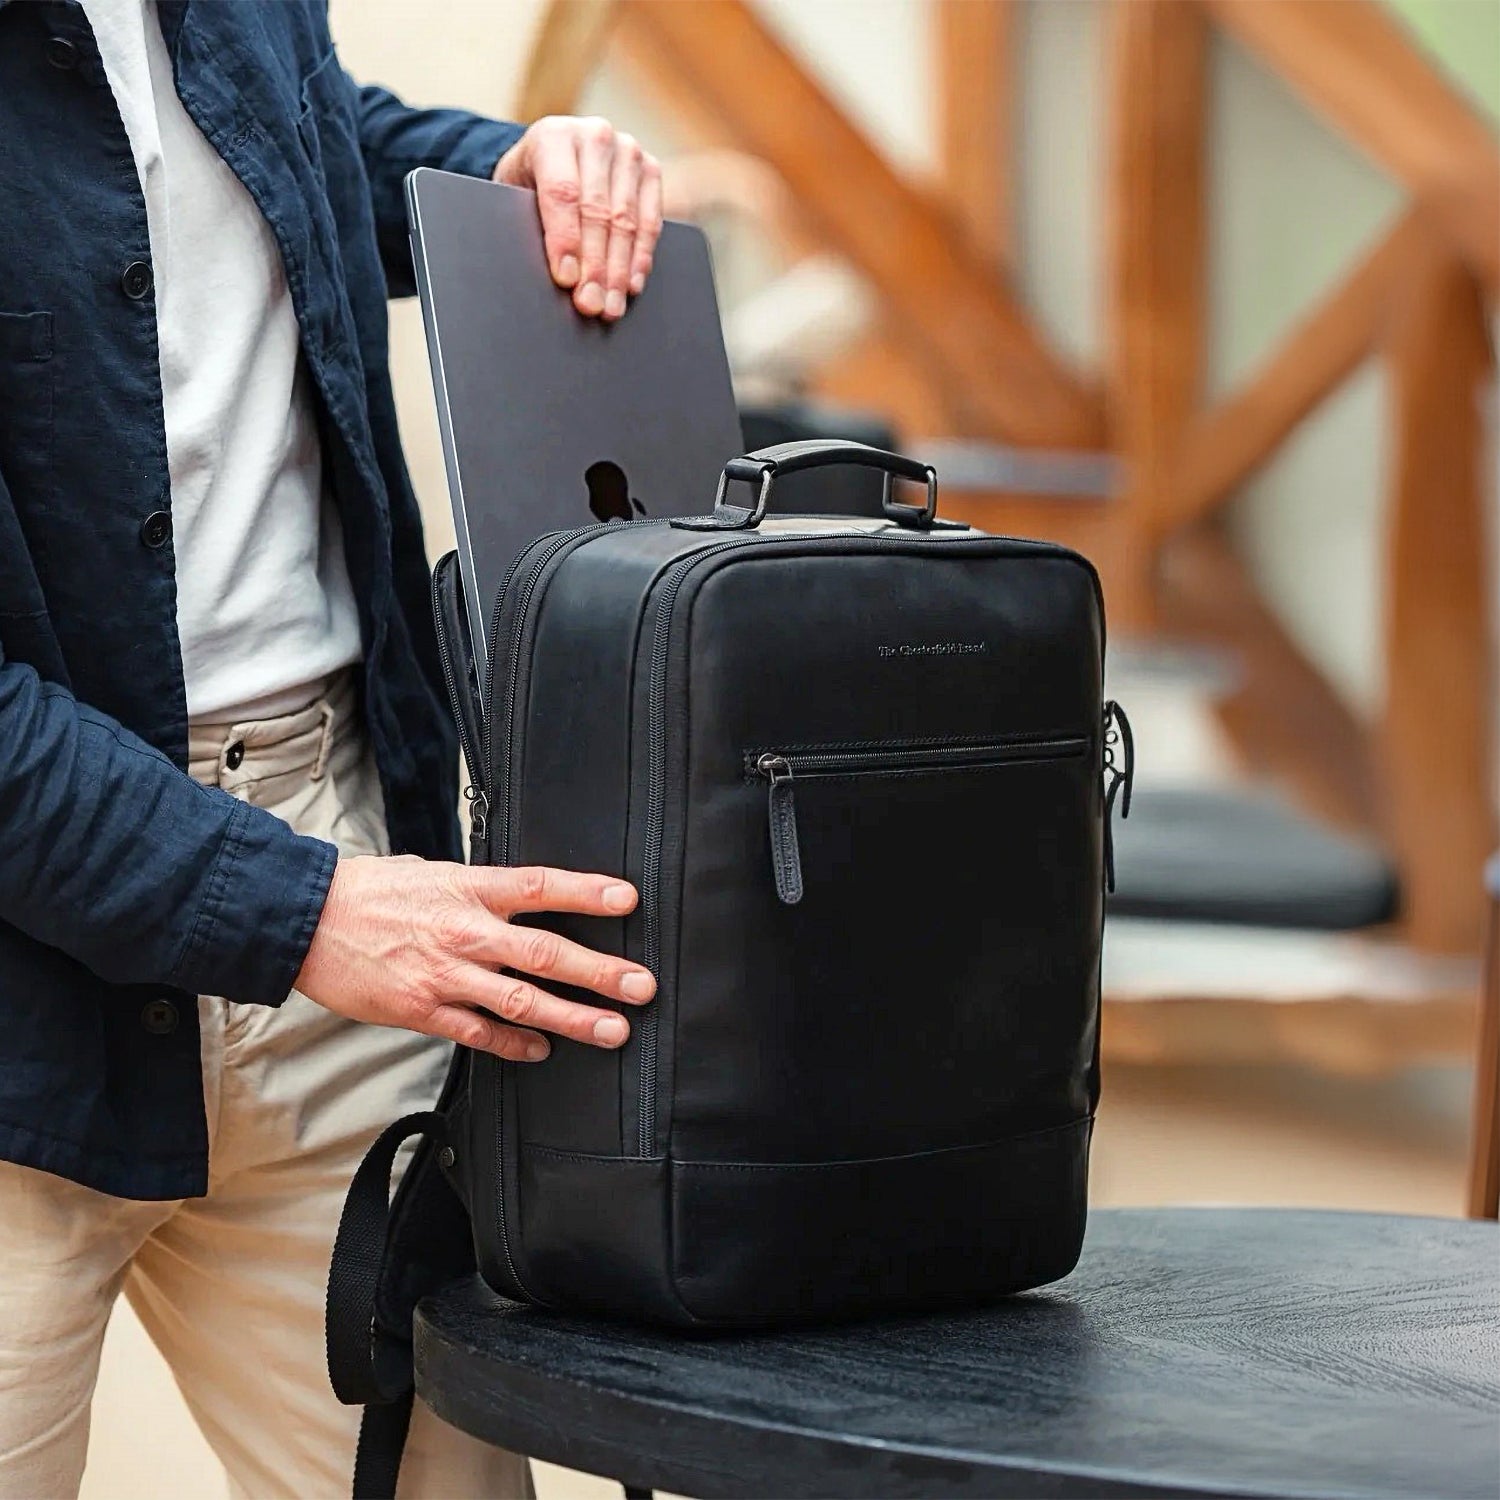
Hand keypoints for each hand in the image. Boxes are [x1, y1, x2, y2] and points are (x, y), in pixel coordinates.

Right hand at [294, 856, 654, 1060]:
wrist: (306, 920)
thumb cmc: (370, 891)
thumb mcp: (434, 872)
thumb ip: (481, 889)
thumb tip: (522, 894)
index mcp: (469, 888)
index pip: (539, 885)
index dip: (586, 892)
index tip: (627, 899)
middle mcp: (464, 932)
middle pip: (545, 952)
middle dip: (600, 972)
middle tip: (641, 986)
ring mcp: (445, 975)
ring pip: (521, 1000)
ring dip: (572, 1017)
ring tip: (612, 1030)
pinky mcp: (422, 1010)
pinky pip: (478, 1033)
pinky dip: (515, 1044)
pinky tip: (543, 1050)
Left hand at [493, 115, 663, 321]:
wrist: (558, 156)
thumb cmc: (532, 182)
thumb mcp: (517, 195)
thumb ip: (534, 224)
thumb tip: (559, 273)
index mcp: (554, 136)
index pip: (563, 193)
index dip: (565, 240)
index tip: (566, 279)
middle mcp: (595, 136)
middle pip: (597, 212)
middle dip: (595, 266)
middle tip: (590, 304)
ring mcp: (628, 151)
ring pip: (626, 221)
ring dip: (619, 271)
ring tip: (610, 305)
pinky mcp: (651, 170)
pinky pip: (650, 222)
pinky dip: (640, 258)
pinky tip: (631, 286)